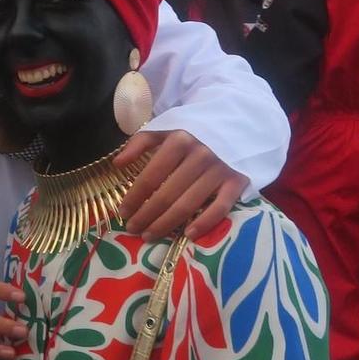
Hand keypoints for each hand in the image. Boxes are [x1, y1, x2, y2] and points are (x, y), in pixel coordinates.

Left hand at [116, 130, 245, 238]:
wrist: (240, 123)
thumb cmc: (196, 129)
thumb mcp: (167, 128)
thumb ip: (140, 142)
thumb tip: (117, 163)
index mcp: (179, 141)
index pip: (150, 176)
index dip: (134, 197)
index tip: (122, 212)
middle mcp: (200, 156)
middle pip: (167, 195)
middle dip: (146, 215)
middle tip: (133, 229)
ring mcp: (220, 170)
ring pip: (188, 205)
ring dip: (166, 224)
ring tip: (150, 236)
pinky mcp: (238, 182)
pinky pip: (220, 208)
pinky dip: (204, 223)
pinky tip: (188, 235)